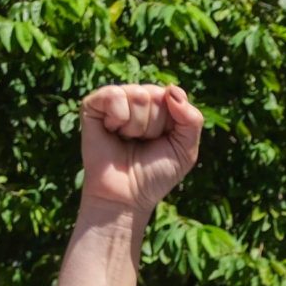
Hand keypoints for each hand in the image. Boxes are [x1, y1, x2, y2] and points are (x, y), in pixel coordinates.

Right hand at [78, 83, 204, 212]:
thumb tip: (172, 89)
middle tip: (142, 144)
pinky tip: (112, 131)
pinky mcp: (93, 105)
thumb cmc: (155, 175)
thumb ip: (192, 119)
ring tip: (127, 140)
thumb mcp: (185, 150)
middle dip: (154, 126)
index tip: (161, 142)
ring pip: (138, 95)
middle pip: (156, 95)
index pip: (173, 96)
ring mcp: (115, 100)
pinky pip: (114, 95)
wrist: (126, 196)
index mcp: (160, 106)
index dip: (171, 124)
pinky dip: (118, 118)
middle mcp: (137, 99)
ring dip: (136, 126)